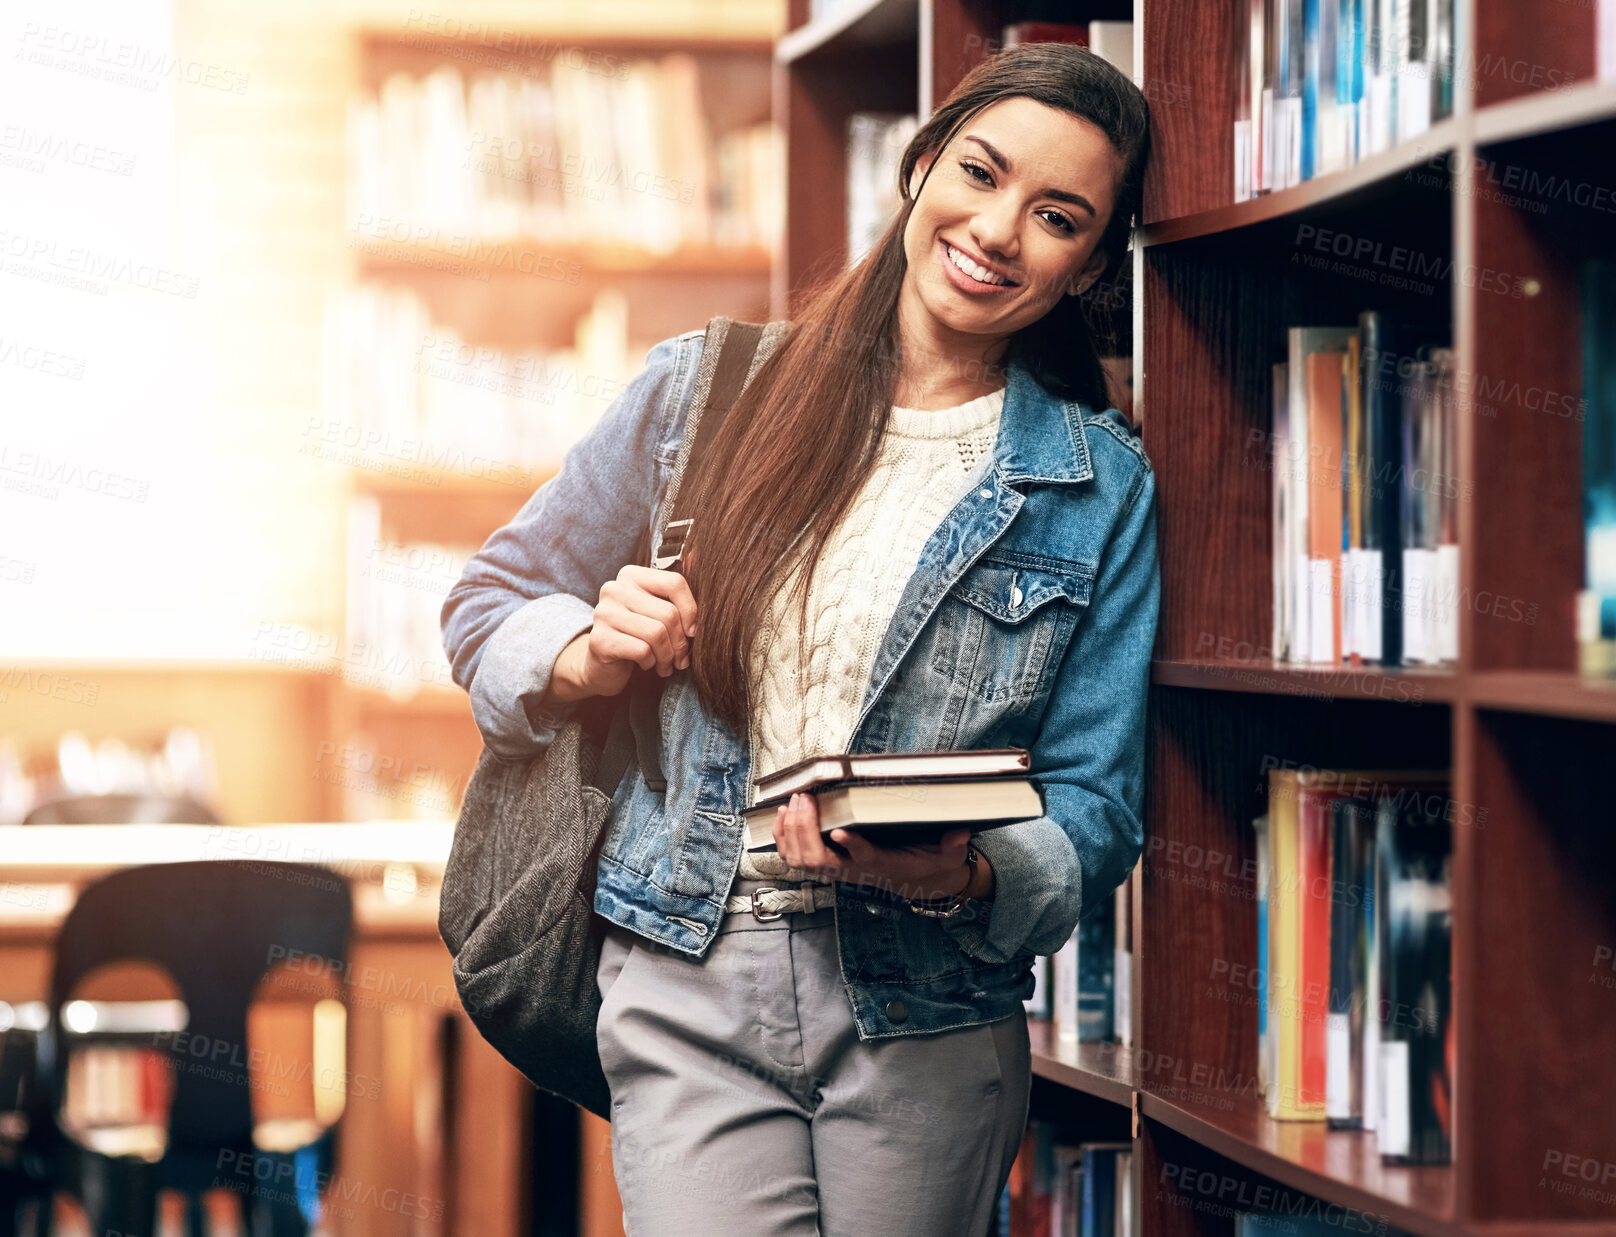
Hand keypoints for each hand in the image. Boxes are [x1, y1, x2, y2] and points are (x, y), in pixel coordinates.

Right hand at [561, 563, 698, 698]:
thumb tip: (700, 566)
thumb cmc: (638, 635)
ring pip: (657, 633)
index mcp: (631, 575)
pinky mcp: (600, 639)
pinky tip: (647, 664)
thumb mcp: (657, 611)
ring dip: (668, 656)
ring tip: (666, 665)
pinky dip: (651, 662)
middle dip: (681, 642)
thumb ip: (676, 594)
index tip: (692, 632)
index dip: (691, 611)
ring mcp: (603, 613)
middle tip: (681, 659)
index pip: (675, 583)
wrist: (603, 665)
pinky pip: (642, 650)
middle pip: (668, 613)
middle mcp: (614, 589)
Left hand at [772, 792, 978, 901]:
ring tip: (792, 803)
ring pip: (802, 860)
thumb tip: (961, 834)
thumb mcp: (944, 857)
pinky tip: (781, 815)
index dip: (851, 846)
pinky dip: (783, 838)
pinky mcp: (825, 864)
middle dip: (806, 830)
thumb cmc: (923, 862)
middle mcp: (852, 870)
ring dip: (791, 832)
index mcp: (881, 864)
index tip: (840, 829)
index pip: (864, 858)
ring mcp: (835, 869)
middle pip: (819, 859)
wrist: (914, 882)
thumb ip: (952, 847)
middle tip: (805, 799)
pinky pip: (794, 857)